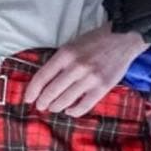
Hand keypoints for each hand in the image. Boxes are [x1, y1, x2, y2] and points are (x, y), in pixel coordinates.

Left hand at [23, 23, 149, 116]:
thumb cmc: (94, 41)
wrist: (122, 39)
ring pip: (65, 100)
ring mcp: (90, 79)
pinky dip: (73, 111)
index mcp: (65, 54)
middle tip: (41, 106)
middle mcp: (76, 67)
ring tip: (54, 107)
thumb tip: (44, 81)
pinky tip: (69, 110)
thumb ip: (59, 61)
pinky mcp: (102, 88)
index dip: (32, 90)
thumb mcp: (72, 45)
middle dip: (43, 102)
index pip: (42, 76)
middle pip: (52, 91)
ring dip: (56, 106)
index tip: (28, 98)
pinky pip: (83, 106)